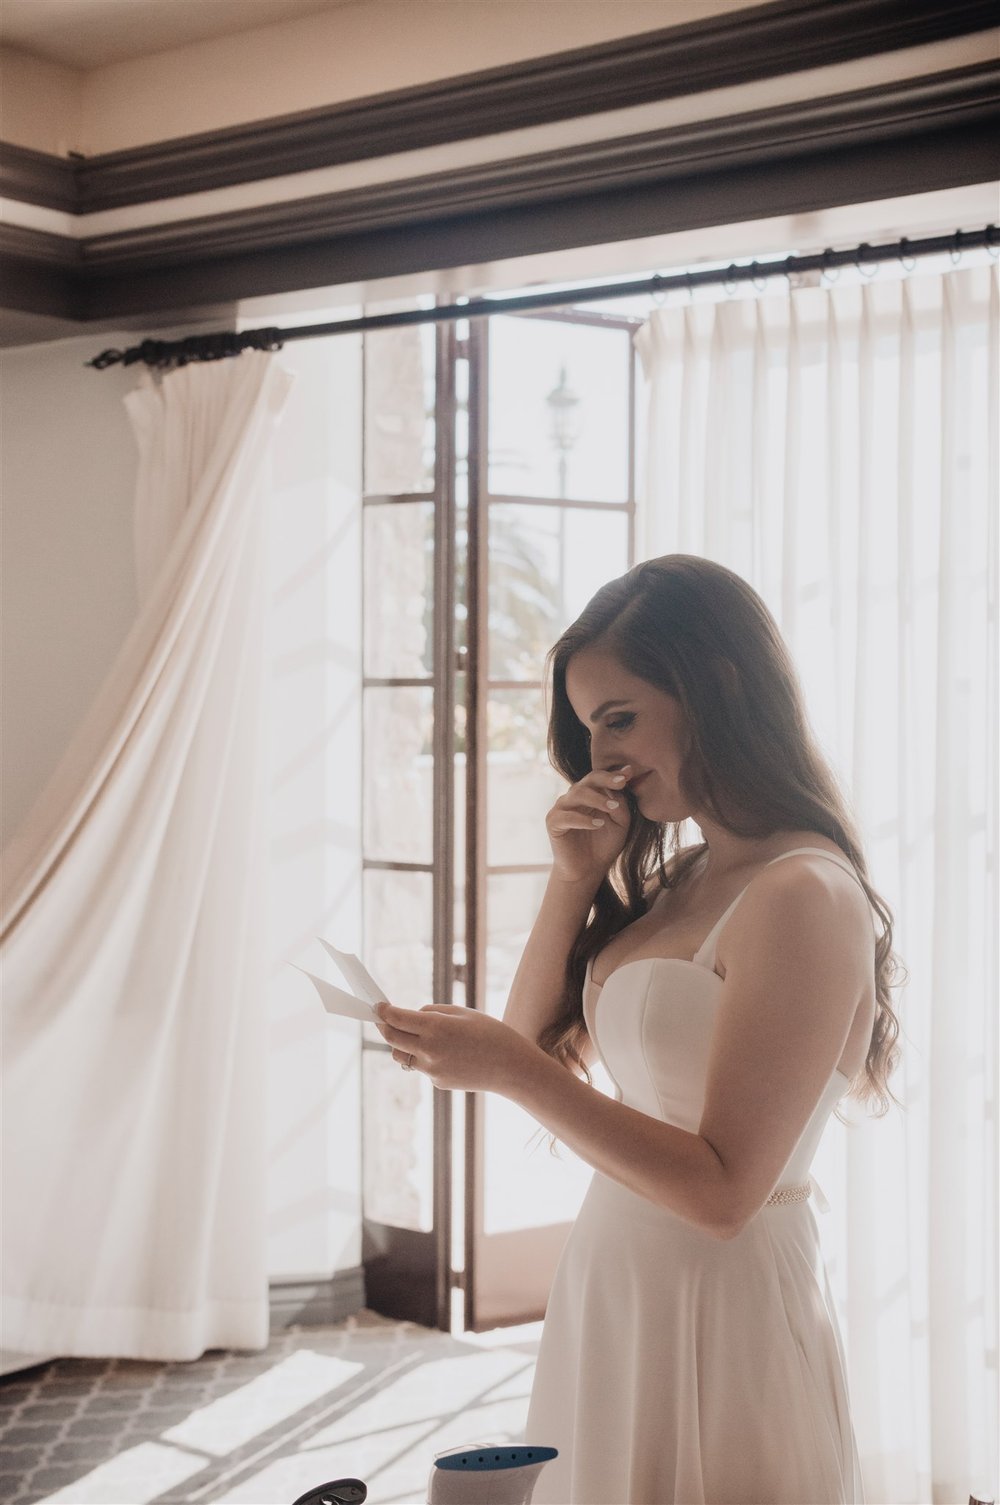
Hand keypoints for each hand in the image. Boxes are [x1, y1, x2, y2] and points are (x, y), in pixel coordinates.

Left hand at [373, 1001, 531, 1094]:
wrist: (510, 1067)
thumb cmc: (490, 1033)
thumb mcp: (462, 1013)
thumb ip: (433, 1013)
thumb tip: (412, 1017)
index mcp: (435, 1027)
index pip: (396, 1018)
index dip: (383, 1011)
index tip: (376, 1006)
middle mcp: (429, 1049)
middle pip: (392, 1038)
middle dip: (384, 1026)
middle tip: (381, 1018)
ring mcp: (432, 1069)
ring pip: (402, 1055)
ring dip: (400, 1044)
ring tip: (411, 1035)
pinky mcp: (437, 1082)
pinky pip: (421, 1066)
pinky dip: (424, 1057)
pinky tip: (445, 1053)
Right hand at [546, 764, 633, 883]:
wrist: (587, 870)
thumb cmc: (603, 845)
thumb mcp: (620, 824)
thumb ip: (620, 806)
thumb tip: (620, 788)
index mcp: (590, 794)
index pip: (600, 778)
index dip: (614, 774)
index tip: (630, 773)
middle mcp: (574, 797)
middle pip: (588, 780)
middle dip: (606, 779)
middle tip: (622, 782)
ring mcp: (561, 808)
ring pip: (577, 794)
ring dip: (597, 799)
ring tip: (612, 808)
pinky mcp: (553, 823)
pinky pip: (567, 816)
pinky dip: (583, 819)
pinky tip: (598, 824)